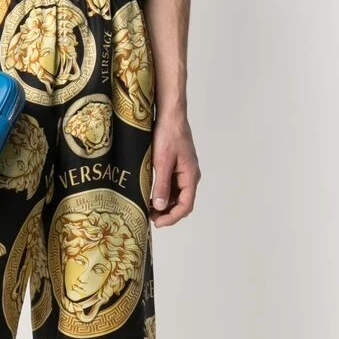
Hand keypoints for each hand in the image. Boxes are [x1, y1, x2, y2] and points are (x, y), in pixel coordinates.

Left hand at [149, 112, 200, 226]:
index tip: (157, 223)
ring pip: (177, 196)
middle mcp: (190, 175)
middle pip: (183, 203)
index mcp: (190, 175)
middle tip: (150, 219)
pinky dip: (164, 194)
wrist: (170, 115)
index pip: (186, 205)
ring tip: (148, 209)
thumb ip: (162, 185)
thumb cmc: (168, 134)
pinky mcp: (177, 166)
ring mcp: (184, 171)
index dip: (172, 217)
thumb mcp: (162, 161)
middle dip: (168, 214)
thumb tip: (161, 207)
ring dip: (165, 205)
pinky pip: (173, 186)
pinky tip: (151, 196)